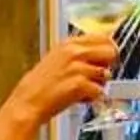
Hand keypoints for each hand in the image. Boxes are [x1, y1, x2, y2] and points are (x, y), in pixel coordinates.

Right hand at [2, 33, 117, 128]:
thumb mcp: (58, 59)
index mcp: (69, 43)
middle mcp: (74, 52)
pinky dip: (93, 98)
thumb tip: (103, 54)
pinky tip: (80, 99)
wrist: (28, 102)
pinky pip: (100, 91)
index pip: (103, 37)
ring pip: (107, 74)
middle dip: (109, 66)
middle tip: (99, 76)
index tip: (107, 60)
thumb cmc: (42, 85)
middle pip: (111, 52)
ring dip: (99, 85)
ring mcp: (77, 68)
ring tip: (83, 90)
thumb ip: (78, 54)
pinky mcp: (79, 85)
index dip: (109, 50)